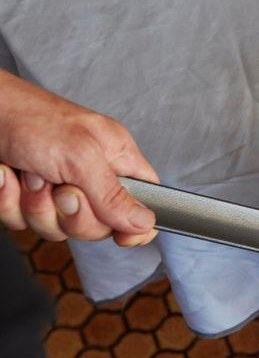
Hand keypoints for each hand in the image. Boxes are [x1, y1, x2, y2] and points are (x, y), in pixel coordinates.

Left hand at [0, 72, 157, 244]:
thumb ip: (113, 194)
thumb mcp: (81, 157)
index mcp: (117, 161)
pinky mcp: (25, 198)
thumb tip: (144, 223)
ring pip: (56, 229)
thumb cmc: (33, 119)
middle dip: (71, 213)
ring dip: (34, 204)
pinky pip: (21, 222)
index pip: (146, 202)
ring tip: (30, 171)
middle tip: (60, 186)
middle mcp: (91, 179)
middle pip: (98, 227)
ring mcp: (57, 191)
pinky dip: (8, 200)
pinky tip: (8, 174)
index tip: (122, 237)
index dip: (138, 225)